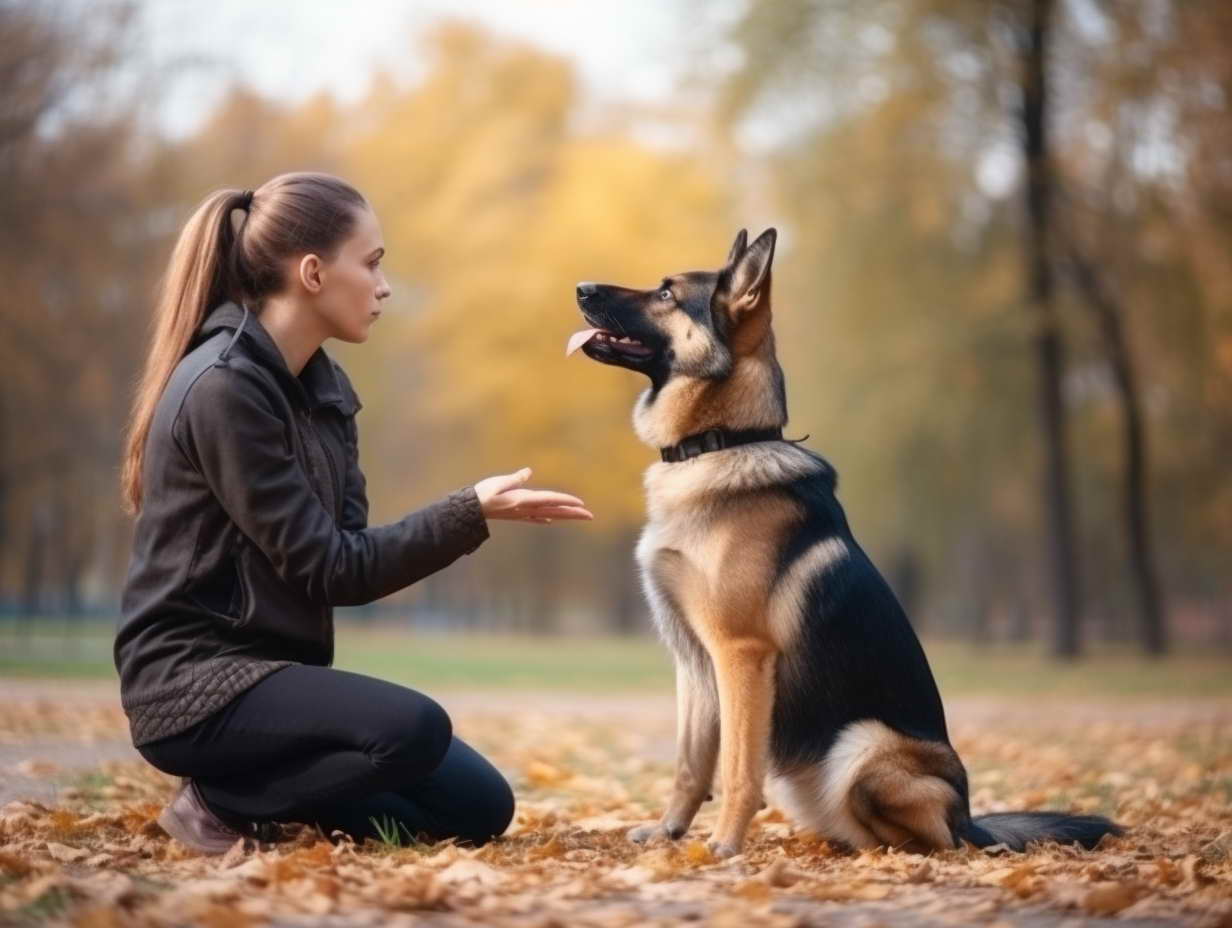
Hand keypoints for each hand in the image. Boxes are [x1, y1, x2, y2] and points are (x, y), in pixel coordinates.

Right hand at [473, 467, 593, 524]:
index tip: (581, 503)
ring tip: (578, 516)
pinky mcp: (516, 514)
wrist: (469, 511)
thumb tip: (528, 471)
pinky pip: (535, 518)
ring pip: (549, 515)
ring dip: (564, 515)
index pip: (550, 499)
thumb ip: (515, 479)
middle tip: (590, 516)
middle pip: (555, 511)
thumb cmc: (482, 494)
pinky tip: (550, 520)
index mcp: (523, 500)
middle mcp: (526, 509)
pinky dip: (545, 518)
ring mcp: (522, 513)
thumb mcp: (499, 483)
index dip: (566, 501)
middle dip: (573, 513)